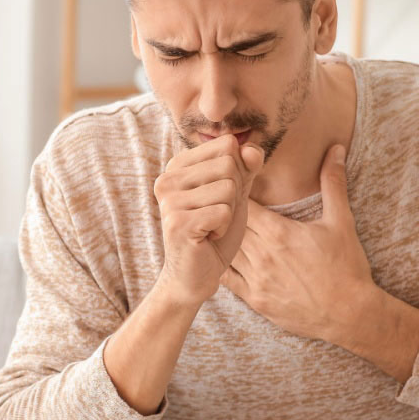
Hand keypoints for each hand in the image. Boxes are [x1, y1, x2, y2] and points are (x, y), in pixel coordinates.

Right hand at [155, 135, 264, 306]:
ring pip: (228, 188)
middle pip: (229, 164)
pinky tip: (208, 237)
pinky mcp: (177, 222)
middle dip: (234, 193)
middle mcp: (167, 178)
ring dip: (229, 212)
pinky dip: (224, 228)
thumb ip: (246, 166)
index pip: (227, 145)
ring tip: (210, 226)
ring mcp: (169, 200)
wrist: (196, 275)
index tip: (219, 196)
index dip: (238, 172)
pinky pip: (223, 211)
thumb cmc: (215, 231)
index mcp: (177, 165)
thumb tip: (251, 148)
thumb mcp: (236, 192)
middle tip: (215, 215)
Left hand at [219, 144, 374, 340]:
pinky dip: (223, 266)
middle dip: (227, 214)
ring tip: (221, 228)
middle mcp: (262, 256)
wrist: (351, 315)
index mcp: (279, 233)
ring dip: (223, 240)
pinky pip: (228, 280)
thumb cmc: (347, 267)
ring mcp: (257, 280)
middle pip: (230, 226)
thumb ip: (333, 183)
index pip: (243, 204)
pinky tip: (223, 257)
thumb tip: (336, 149)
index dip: (237, 193)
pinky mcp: (256, 301)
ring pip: (226, 251)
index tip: (236, 186)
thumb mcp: (341, 222)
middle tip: (222, 203)